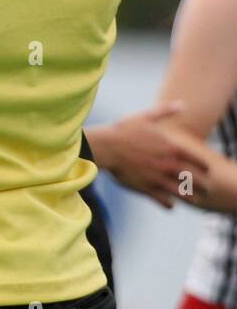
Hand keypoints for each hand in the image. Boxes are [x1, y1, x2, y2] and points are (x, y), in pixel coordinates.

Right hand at [90, 102, 209, 207]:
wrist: (103, 147)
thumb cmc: (122, 131)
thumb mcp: (145, 117)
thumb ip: (165, 111)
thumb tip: (182, 104)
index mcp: (172, 149)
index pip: (199, 162)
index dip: (204, 167)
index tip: (204, 169)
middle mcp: (169, 166)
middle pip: (196, 181)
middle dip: (203, 185)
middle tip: (205, 187)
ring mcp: (158, 179)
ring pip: (184, 194)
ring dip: (189, 197)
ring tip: (191, 198)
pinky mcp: (146, 189)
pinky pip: (165, 202)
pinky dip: (170, 204)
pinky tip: (169, 202)